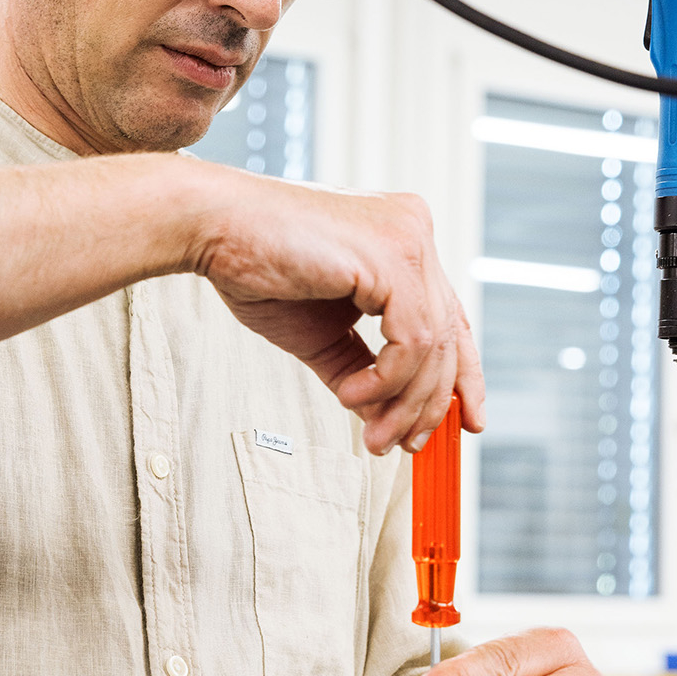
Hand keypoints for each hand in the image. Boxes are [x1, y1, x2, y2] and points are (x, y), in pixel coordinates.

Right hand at [189, 170, 483, 452]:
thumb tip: (384, 418)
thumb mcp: (320, 334)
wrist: (213, 230)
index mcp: (402, 241)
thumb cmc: (257, 268)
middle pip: (450, 336)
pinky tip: (352, 396)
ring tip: (372, 433)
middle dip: (429, 404)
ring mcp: (408, 239)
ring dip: (404, 403)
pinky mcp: (393, 256)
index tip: (464, 423)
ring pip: (434, 345)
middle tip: (404, 445)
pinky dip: (386, 381)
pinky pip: (413, 340)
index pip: (452, 316)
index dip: (463, 375)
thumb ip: (359, 370)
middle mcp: (414, 231)